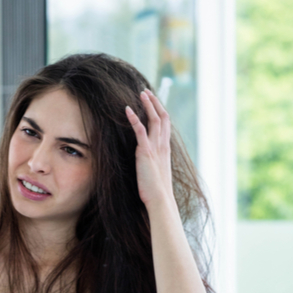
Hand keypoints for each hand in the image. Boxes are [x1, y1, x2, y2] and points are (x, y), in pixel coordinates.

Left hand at [125, 89, 174, 207]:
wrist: (161, 200)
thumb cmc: (156, 191)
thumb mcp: (155, 173)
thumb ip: (152, 163)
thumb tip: (146, 161)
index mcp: (165, 150)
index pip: (165, 125)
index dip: (159, 111)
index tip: (153, 102)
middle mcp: (163, 146)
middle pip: (162, 117)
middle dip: (154, 103)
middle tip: (146, 91)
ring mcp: (156, 148)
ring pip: (154, 120)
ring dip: (147, 105)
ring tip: (140, 93)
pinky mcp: (146, 152)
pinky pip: (140, 130)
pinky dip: (134, 118)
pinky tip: (127, 110)